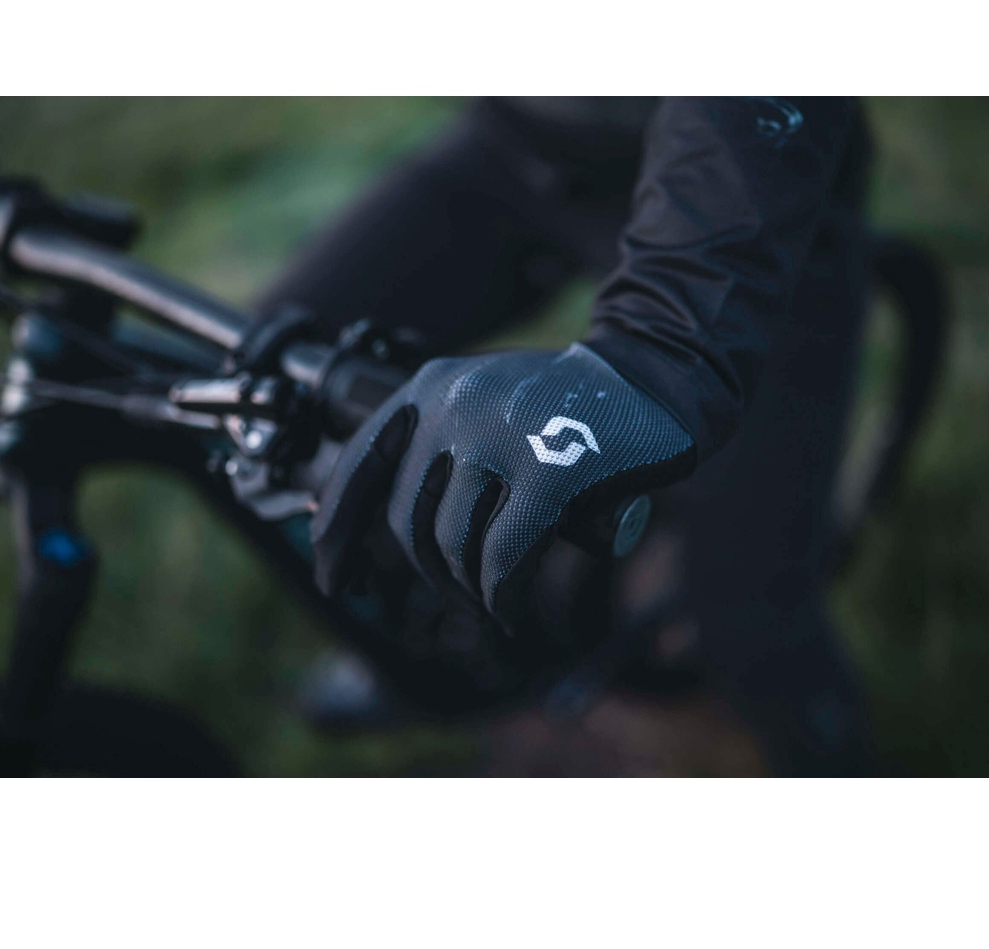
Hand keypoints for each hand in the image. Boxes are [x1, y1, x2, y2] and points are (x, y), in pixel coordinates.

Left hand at [312, 343, 694, 627]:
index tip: (337, 582)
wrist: (652, 377)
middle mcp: (453, 405)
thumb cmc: (564, 409)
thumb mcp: (484, 404)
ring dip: (470, 590)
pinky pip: (504, 558)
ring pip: (455, 545)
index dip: (336, 533)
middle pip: (407, 520)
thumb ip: (438, 448)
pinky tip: (508, 612)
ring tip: (492, 599)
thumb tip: (395, 535)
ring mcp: (502, 435)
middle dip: (427, 573)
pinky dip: (501, 596)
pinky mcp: (552, 469)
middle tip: (458, 595)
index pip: (357, 466)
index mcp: (429, 386)